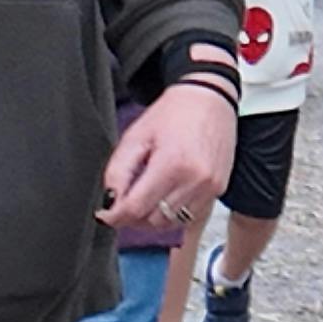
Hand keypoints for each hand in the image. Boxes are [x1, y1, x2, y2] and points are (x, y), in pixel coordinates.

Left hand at [101, 52, 239, 234]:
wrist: (210, 98)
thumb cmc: (174, 112)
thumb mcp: (136, 135)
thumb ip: (118, 171)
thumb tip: (110, 202)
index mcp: (172, 164)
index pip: (136, 208)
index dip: (115, 216)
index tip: (104, 214)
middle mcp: (195, 180)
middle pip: (153, 221)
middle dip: (132, 216)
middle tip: (124, 201)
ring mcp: (210, 187)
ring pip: (171, 223)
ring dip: (152, 217)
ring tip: (145, 197)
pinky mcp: (218, 190)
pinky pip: (189, 217)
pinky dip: (172, 213)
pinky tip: (165, 195)